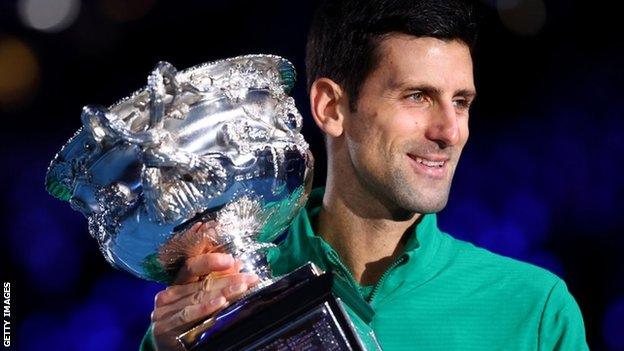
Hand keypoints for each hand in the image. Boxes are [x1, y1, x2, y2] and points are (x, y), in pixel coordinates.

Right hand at [150, 222, 258, 350]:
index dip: (210, 262)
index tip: (230, 260)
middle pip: (201, 284)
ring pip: (198, 298)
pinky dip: (205, 308)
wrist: (165, 347)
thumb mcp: (200, 300)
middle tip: (249, 278)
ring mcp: (164, 312)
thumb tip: (237, 264)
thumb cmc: (185, 321)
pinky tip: (221, 303)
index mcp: (176, 284)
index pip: (192, 267)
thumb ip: (217, 282)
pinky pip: (188, 315)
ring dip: (223, 292)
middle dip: (229, 280)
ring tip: (241, 288)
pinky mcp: (164, 328)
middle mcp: (167, 295)